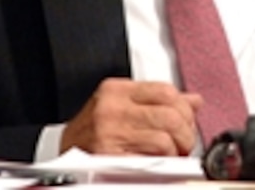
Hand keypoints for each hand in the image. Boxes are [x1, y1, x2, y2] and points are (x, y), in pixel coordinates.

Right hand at [60, 78, 203, 155]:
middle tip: (186, 143)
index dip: (185, 108)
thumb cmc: (93, 129)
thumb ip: (158, 101)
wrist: (61, 151)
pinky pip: (150, 160)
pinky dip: (163, 164)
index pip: (166, 91)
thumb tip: (194, 101)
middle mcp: (113, 109)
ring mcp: (110, 134)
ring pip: (164, 139)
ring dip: (177, 151)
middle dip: (187, 132)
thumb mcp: (122, 104)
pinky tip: (161, 164)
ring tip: (175, 155)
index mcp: (117, 90)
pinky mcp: (110, 158)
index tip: (188, 121)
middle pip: (170, 115)